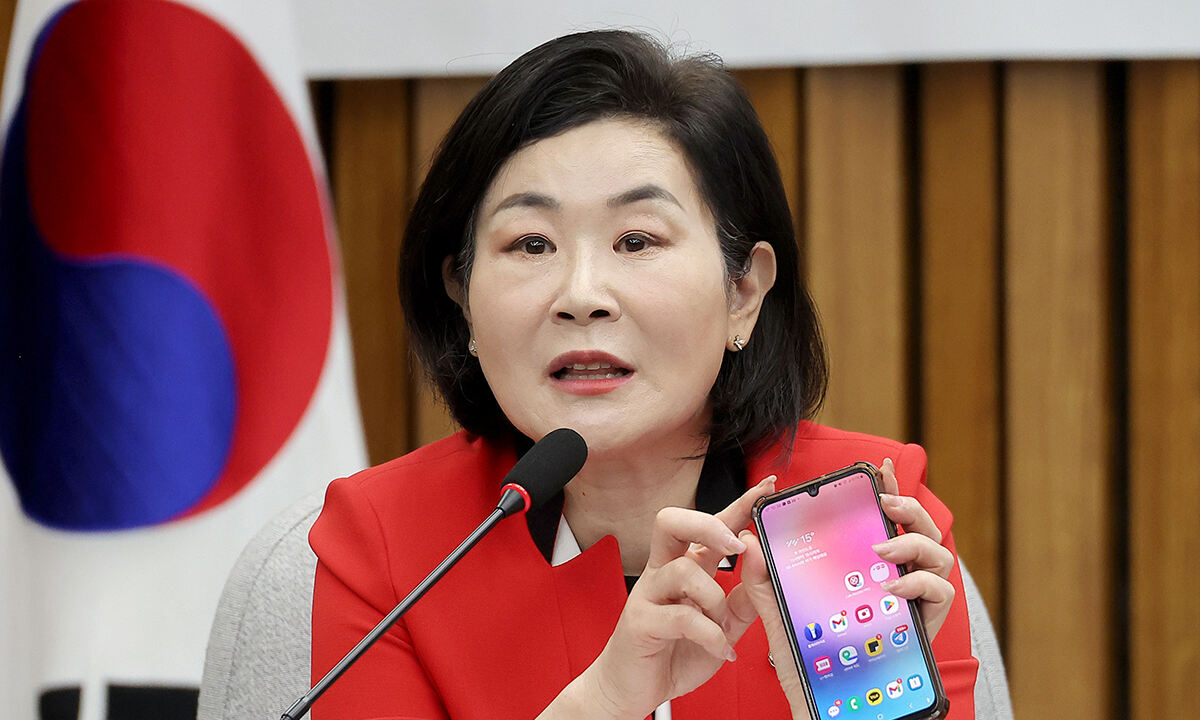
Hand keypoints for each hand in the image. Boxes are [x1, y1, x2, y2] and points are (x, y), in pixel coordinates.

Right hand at [570, 476, 776, 719]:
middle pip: (672, 522)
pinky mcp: (641, 622)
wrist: (633, 688)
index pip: (710, 525)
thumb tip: (765, 567)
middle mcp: (663, 573)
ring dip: (713, 598)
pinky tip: (721, 649)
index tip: (766, 488)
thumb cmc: (673, 651)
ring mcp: (648, 595)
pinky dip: (710, 635)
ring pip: (682, 569)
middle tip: (736, 546)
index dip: (738, 504)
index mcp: (684, 566)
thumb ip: (743, 598)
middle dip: (708, 524)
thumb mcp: (722, 625)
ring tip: (723, 626)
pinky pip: (680, 617)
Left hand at [734, 457, 955, 719]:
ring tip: (882, 551)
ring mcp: (917, 599)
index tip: (878, 466)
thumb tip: (749, 539)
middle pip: (922, 526)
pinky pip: (941, 591)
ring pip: (940, 552)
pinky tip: (894, 589)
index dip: (888, 488)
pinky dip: (921, 583)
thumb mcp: (781, 614)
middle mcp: (900, 577)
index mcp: (870, 566)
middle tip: (884, 504)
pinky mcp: (928, 624)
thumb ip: (764, 577)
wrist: (833, 707)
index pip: (886, 518)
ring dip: (913, 543)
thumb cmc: (812, 660)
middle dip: (909, 506)